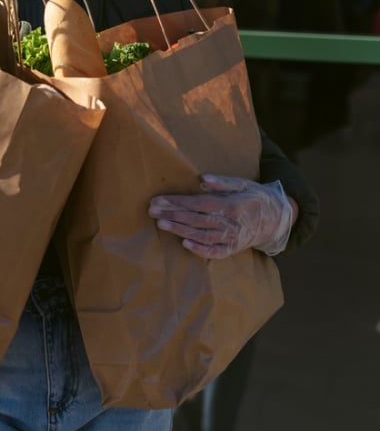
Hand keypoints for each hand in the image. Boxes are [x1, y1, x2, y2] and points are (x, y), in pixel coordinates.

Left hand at [149, 174, 295, 259]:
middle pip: (197, 219)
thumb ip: (223, 182)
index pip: (199, 203)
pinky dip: (200, 250)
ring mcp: (233, 238)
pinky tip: (184, 245)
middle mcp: (232, 223)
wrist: (277, 219)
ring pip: (202, 235)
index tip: (159, 200)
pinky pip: (216, 252)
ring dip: (180, 231)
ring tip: (161, 224)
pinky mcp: (233, 249)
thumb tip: (203, 179)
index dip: (178, 202)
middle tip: (152, 211)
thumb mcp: (243, 184)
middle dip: (173, 215)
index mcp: (233, 205)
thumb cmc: (255, 197)